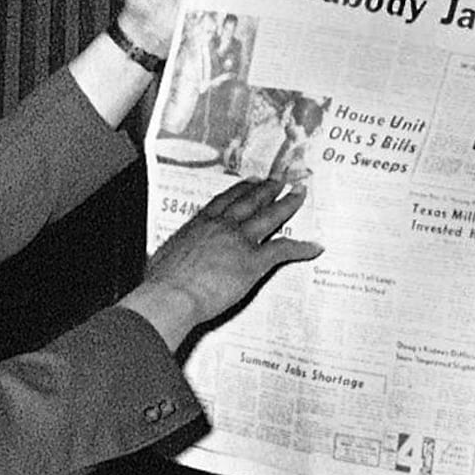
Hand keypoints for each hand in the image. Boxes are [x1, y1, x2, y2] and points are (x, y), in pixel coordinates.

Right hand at [122, 176, 321, 350]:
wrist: (170, 295)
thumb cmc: (161, 283)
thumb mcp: (162, 260)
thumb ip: (171, 256)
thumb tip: (165, 263)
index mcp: (198, 225)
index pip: (224, 201)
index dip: (240, 190)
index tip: (250, 182)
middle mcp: (221, 227)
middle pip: (249, 201)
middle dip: (267, 189)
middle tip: (280, 179)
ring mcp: (239, 242)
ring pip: (269, 217)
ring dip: (287, 204)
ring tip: (299, 194)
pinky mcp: (253, 263)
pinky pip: (282, 251)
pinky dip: (301, 248)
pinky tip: (313, 247)